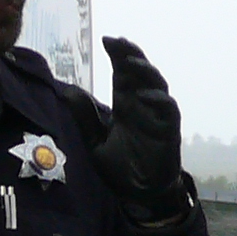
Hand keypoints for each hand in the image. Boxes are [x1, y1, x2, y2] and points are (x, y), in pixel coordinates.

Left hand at [97, 36, 189, 225]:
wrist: (139, 195)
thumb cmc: (120, 169)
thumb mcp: (95, 142)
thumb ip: (84, 117)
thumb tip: (67, 90)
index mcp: (124, 105)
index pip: (122, 73)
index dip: (117, 55)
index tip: (106, 40)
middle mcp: (142, 105)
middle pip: (139, 72)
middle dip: (130, 55)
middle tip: (119, 42)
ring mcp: (157, 116)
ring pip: (156, 85)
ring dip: (145, 71)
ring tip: (131, 62)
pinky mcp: (169, 131)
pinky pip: (168, 110)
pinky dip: (159, 100)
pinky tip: (146, 94)